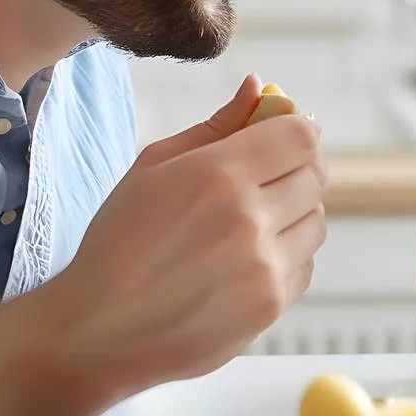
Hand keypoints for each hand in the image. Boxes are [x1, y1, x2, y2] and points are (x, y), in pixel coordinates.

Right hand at [47, 75, 327, 391]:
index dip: (298, 127)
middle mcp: (249, 219)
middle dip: (296, 168)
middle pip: (315, 175)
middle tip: (265, 176)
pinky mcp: (270, 307)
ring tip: (249, 223)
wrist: (99, 328)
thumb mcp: (154, 167)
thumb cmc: (119, 241)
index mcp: (218, 175)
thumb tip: (260, 87)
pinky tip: (245, 261)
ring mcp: (264, 267)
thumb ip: (217, 125)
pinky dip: (286, 257)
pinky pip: (305, 265)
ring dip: (294, 214)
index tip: (283, 133)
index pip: (301, 135)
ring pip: (316, 221)